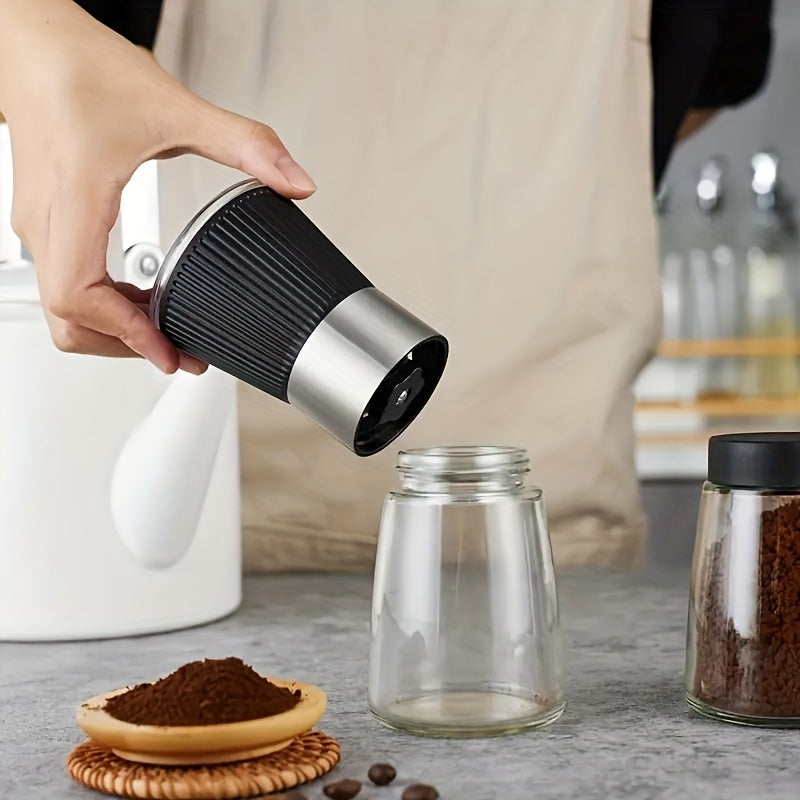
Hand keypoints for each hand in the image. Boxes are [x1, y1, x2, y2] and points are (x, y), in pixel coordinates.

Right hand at [0, 0, 315, 372]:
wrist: (36, 42)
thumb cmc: (82, 69)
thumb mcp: (175, 108)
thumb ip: (245, 144)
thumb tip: (296, 180)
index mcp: (75, 201)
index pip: (79, 297)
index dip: (125, 335)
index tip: (168, 352)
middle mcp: (47, 222)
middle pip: (70, 321)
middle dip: (125, 346)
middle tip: (179, 353)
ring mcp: (40, 226)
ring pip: (65, 310)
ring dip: (114, 331)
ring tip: (166, 332)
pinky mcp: (46, 222)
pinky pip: (68, 284)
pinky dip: (104, 306)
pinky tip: (142, 300)